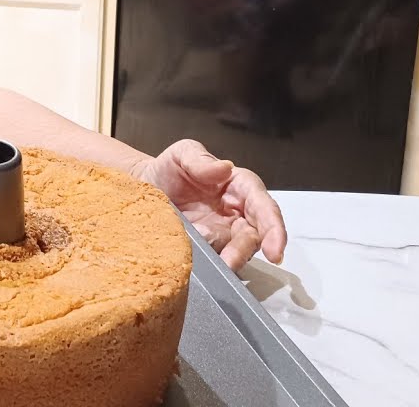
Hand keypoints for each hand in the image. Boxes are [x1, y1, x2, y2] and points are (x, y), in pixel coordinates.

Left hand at [133, 139, 286, 271]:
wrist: (144, 186)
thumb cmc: (169, 168)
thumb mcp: (182, 154)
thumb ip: (200, 160)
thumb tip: (225, 168)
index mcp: (239, 187)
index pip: (264, 206)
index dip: (273, 228)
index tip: (275, 250)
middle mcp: (237, 213)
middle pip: (254, 235)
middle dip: (245, 250)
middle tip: (230, 262)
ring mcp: (223, 233)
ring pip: (236, 251)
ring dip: (226, 259)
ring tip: (209, 262)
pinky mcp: (207, 248)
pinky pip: (214, 258)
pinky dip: (210, 264)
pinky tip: (198, 264)